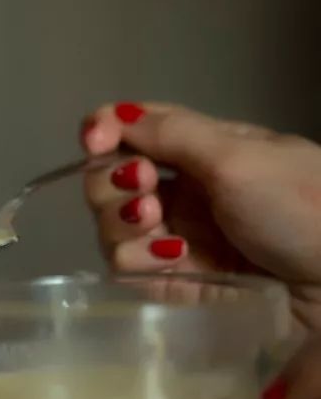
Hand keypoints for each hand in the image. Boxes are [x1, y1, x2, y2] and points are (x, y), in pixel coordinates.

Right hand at [80, 101, 320, 331]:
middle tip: (148, 191)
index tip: (98, 142)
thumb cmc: (300, 208)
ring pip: (111, 225)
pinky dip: (139, 263)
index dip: (103, 131)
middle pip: (107, 178)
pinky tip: (172, 262)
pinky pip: (129, 269)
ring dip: (123, 224)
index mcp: (201, 149)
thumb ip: (170, 133)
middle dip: (112, 182)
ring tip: (163, 233)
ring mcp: (178, 239)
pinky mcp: (177, 284)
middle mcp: (183, 191)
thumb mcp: (238, 157)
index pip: (131, 128)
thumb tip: (113, 114)